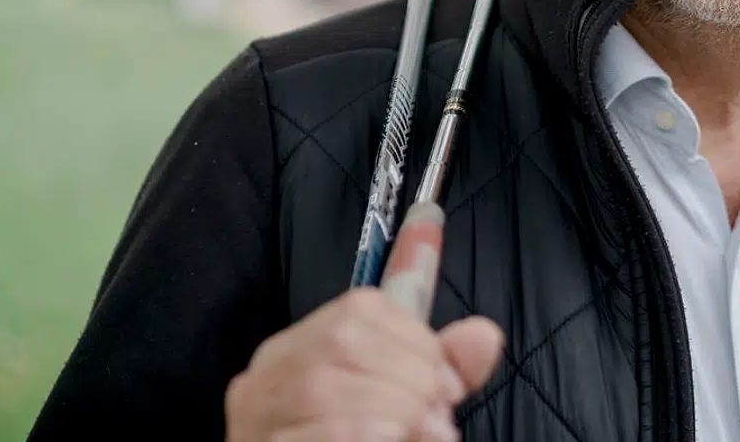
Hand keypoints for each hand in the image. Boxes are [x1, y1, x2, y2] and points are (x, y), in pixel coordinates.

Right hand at [225, 287, 504, 441]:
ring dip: (391, 408)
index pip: (359, 310)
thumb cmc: (367, 437)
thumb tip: (484, 335)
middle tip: (438, 416)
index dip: (418, 341)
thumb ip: (443, 367)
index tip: (450, 383)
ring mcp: (255, 417)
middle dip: (408, 376)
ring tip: (424, 433)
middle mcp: (268, 374)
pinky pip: (303, 435)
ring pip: (320, 387)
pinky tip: (391, 437)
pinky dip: (356, 432)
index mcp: (302, 346)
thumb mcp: (407, 400)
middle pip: (339, 342)